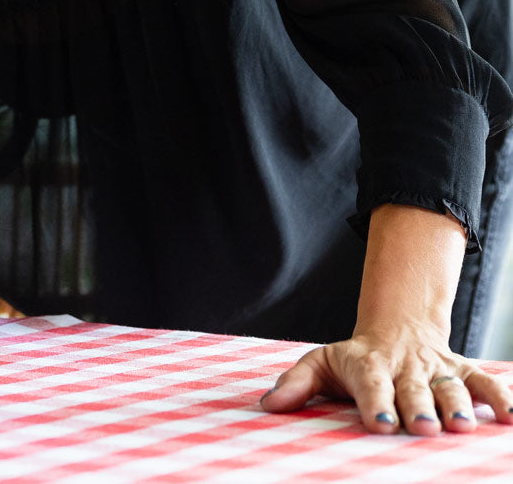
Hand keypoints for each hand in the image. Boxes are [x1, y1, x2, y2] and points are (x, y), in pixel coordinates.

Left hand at [261, 320, 512, 434]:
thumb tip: (268, 405)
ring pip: (450, 387)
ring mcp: (436, 369)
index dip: (375, 401)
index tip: (379, 422)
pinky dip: (500, 398)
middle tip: (423, 428)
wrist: (396, 327)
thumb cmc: (354, 358)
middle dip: (418, 408)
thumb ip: (297, 383)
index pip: (370, 383)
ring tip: (462, 427)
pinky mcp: (462, 371)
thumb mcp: (321, 362)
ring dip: (458, 406)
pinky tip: (511, 417)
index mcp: (367, 364)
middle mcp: (404, 367)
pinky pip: (484, 383)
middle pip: (413, 388)